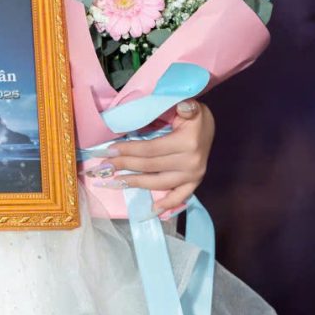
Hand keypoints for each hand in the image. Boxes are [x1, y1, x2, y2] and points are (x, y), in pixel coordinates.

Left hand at [87, 100, 214, 214]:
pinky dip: (166, 204)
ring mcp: (193, 175)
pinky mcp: (195, 182)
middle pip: (150, 166)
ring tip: (116, 181)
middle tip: (104, 166)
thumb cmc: (194, 116)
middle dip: (124, 165)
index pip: (150, 149)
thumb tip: (182, 106)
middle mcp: (191, 163)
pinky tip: (152, 209)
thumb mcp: (191, 106)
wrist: (210, 126)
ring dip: (135, 183)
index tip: (109, 150)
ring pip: (158, 183)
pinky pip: (179, 197)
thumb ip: (185, 107)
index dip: (128, 150)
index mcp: (187, 143)